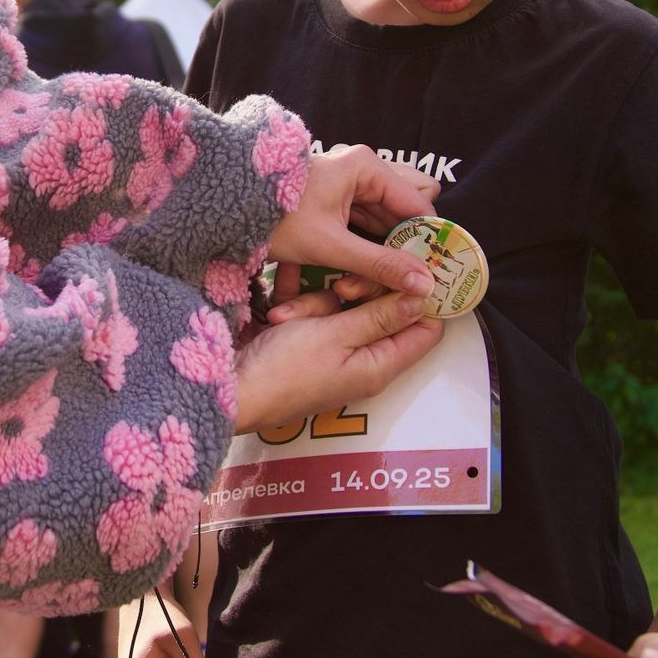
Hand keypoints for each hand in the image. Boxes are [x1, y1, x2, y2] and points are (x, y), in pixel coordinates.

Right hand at [232, 290, 443, 435]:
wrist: (231, 388)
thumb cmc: (284, 368)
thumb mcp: (336, 334)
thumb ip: (380, 315)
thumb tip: (423, 301)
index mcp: (380, 364)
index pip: (426, 330)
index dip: (424, 299)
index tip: (413, 268)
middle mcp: (362, 360)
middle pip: (382, 310)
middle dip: (360, 292)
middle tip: (341, 288)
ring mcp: (333, 351)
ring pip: (342, 307)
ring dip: (316, 302)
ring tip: (288, 316)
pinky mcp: (306, 343)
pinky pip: (314, 314)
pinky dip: (298, 309)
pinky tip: (278, 311)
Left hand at [267, 146, 439, 303]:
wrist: (226, 211)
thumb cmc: (275, 218)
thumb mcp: (330, 246)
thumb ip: (379, 264)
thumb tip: (423, 284)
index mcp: (368, 168)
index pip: (417, 208)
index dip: (426, 244)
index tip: (430, 279)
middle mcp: (364, 173)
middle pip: (398, 222)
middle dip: (393, 258)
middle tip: (386, 290)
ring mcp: (350, 189)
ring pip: (379, 232)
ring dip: (372, 262)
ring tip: (351, 289)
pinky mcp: (336, 206)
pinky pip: (361, 234)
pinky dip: (357, 258)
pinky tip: (345, 282)